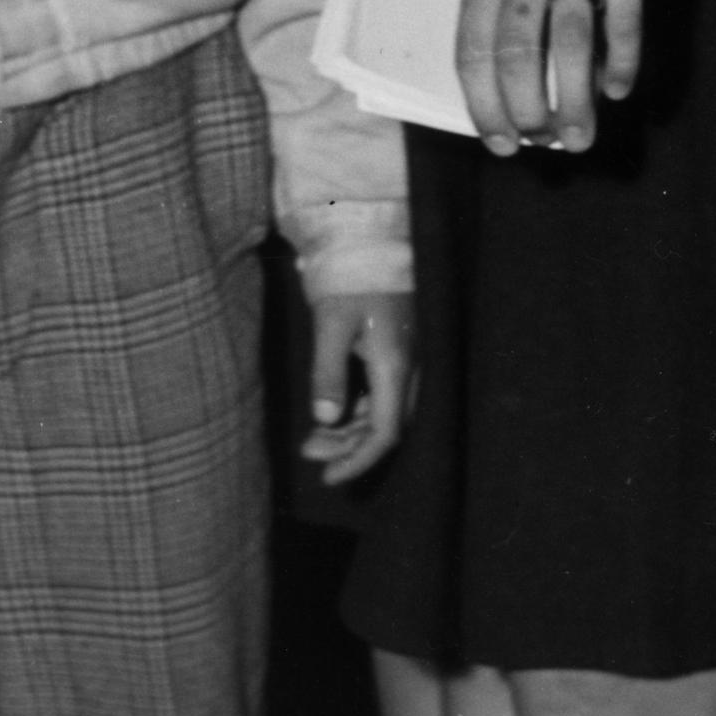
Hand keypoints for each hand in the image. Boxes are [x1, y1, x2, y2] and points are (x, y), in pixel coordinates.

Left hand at [302, 290, 413, 482]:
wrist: (371, 237)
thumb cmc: (350, 277)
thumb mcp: (331, 323)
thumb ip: (327, 372)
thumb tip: (325, 419)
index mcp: (394, 365)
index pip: (385, 434)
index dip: (357, 460)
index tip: (328, 477)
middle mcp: (407, 368)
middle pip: (385, 427)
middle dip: (348, 447)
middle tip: (308, 452)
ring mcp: (405, 358)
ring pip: (383, 412)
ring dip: (350, 430)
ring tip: (312, 439)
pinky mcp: (395, 349)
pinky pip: (381, 394)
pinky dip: (357, 410)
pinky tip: (332, 413)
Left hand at [457, 0, 659, 154]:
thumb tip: (497, 64)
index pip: (472, 51)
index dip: (483, 104)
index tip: (498, 142)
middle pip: (515, 58)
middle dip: (527, 114)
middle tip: (543, 145)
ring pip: (568, 48)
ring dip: (574, 103)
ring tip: (580, 137)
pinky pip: (623, 21)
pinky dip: (621, 62)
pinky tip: (619, 87)